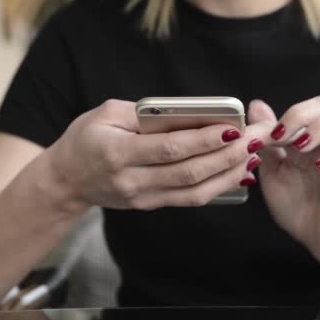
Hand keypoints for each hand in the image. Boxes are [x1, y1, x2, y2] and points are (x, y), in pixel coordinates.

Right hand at [47, 99, 268, 209]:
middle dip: (227, 156)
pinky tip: (235, 173)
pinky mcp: (150, 205)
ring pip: (194, 192)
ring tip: (252, 157)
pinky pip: (189, 199)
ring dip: (228, 175)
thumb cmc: (85, 140)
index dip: (204, 140)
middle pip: (189, 172)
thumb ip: (143, 114)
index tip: (232, 127)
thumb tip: (188, 115)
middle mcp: (132, 181)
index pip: (170, 148)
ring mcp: (142, 198)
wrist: (66, 181)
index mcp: (117, 153)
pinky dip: (216, 187)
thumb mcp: (104, 114)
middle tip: (254, 140)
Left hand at [248, 96, 319, 266]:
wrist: (314, 239)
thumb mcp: (271, 172)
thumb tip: (255, 105)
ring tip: (301, 147)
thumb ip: (265, 141)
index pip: (302, 108)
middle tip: (282, 134)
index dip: (280, 116)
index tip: (261, 135)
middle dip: (304, 112)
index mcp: (305, 139)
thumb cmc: (294, 205)